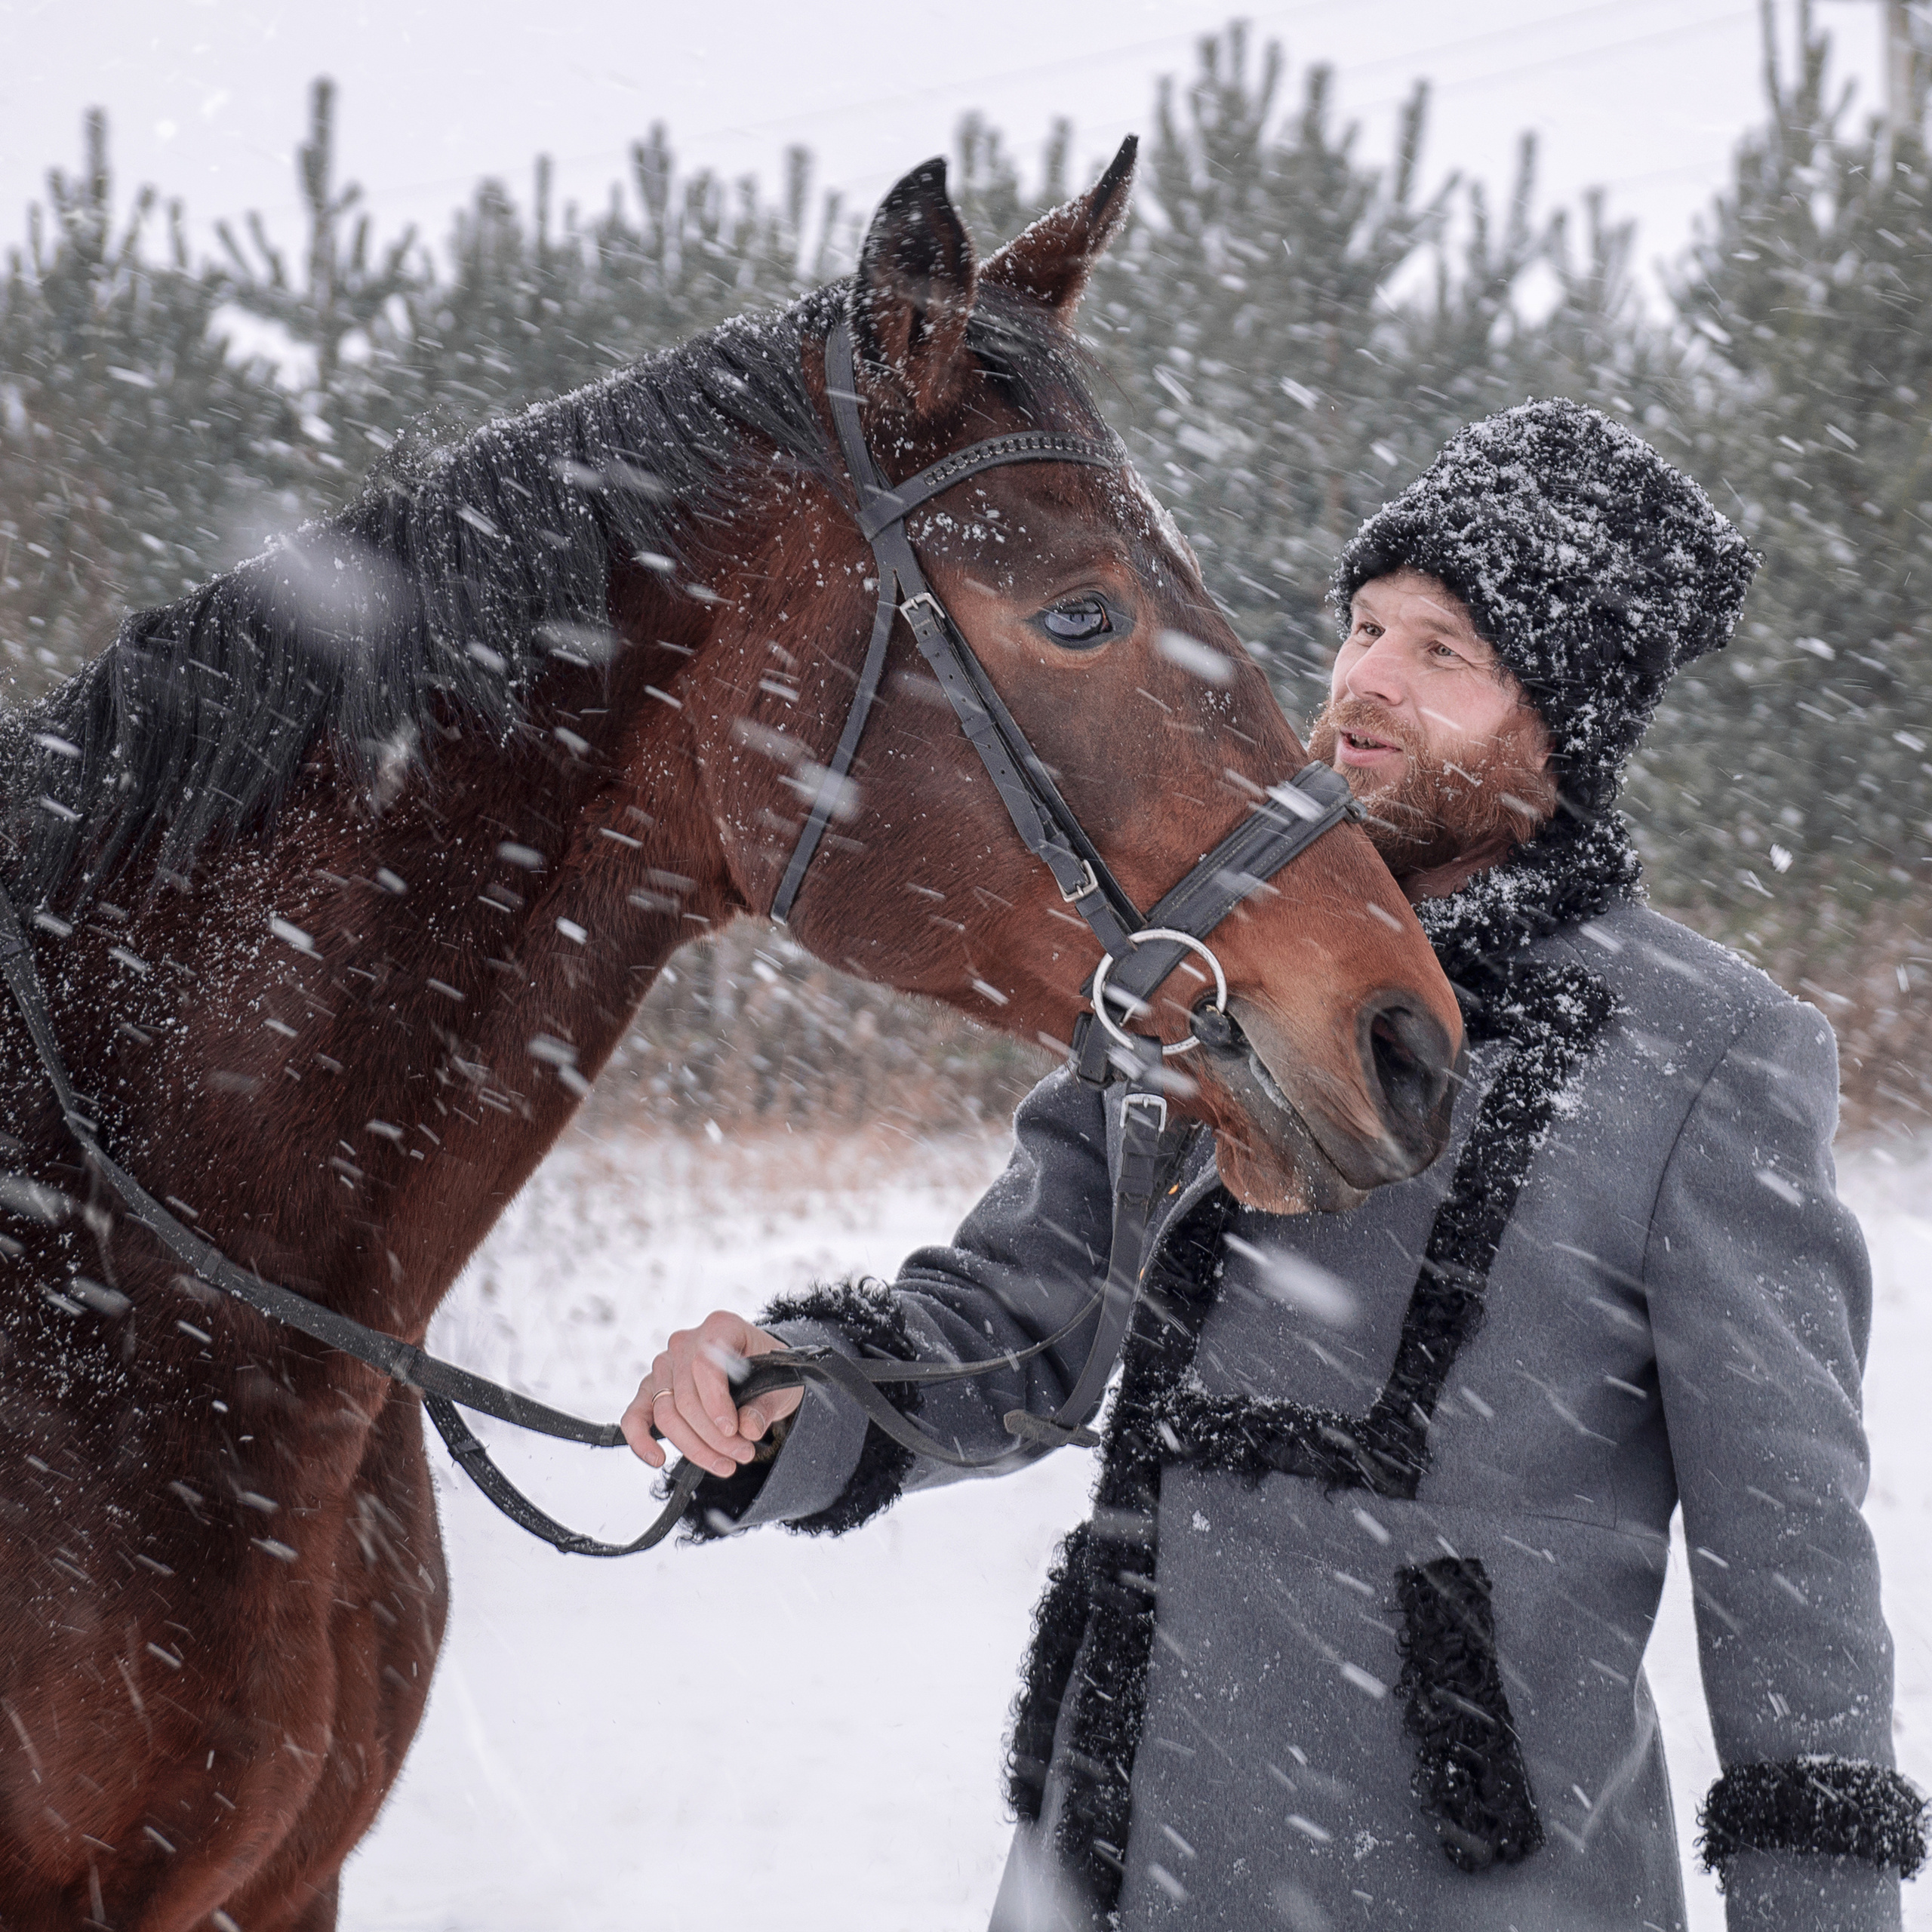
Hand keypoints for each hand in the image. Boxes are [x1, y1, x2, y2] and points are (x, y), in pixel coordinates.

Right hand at [620, 1310, 803, 1477]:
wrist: (761, 1371)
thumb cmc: (768, 1371)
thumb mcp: (779, 1384)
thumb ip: (764, 1405)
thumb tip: (748, 1428)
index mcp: (719, 1327)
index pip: (704, 1365)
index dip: (716, 1403)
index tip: (734, 1431)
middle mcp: (685, 1343)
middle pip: (685, 1397)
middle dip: (713, 1436)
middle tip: (742, 1455)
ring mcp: (665, 1365)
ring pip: (666, 1413)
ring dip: (694, 1447)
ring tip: (725, 1465)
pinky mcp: (652, 1389)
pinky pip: (635, 1415)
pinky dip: (640, 1440)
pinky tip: (657, 1459)